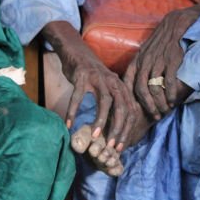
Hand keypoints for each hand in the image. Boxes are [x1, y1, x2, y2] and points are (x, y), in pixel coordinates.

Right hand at [42, 21, 139, 150]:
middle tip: (112, 145)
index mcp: (121, 86)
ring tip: (95, 136)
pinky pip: (78, 96)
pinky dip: (73, 111)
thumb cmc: (92, 75)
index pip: (130, 110)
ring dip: (100, 120)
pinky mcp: (82, 76)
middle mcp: (113, 81)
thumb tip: (117, 129)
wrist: (76, 52)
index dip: (127, 129)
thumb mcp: (108, 86)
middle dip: (118, 128)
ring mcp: (98, 77)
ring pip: (104, 101)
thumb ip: (114, 102)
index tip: (120, 146)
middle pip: (121, 107)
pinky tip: (68, 124)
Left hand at [124, 7, 197, 120]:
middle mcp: (145, 62)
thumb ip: (140, 68)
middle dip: (147, 106)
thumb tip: (134, 88)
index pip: (128, 84)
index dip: (131, 100)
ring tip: (164, 111)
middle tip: (154, 116)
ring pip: (154, 88)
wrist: (175, 25)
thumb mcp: (145, 53)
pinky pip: (169, 82)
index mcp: (136, 61)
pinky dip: (170, 94)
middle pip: (141, 90)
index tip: (135, 112)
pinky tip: (173, 101)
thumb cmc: (160, 42)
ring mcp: (158, 61)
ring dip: (159, 103)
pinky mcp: (171, 60)